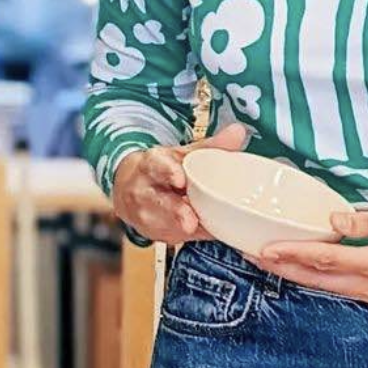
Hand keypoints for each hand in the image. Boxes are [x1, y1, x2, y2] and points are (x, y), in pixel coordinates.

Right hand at [111, 123, 248, 244]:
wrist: (128, 188)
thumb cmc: (162, 171)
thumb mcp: (183, 155)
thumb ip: (211, 146)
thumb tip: (238, 132)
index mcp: (152, 164)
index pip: (157, 166)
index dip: (168, 172)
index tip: (180, 180)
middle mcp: (143, 188)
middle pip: (157, 200)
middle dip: (174, 211)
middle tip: (190, 222)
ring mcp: (143, 212)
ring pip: (159, 222)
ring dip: (177, 228)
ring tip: (195, 229)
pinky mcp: (149, 231)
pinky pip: (167, 236)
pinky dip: (182, 236)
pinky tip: (196, 233)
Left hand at [257, 203, 367, 306]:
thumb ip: (366, 221)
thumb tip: (332, 223)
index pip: (326, 261)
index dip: (292, 254)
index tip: (264, 248)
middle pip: (319, 280)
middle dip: (283, 268)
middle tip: (251, 254)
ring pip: (327, 287)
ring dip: (297, 274)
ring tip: (268, 259)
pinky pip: (341, 287)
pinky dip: (318, 277)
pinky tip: (302, 266)